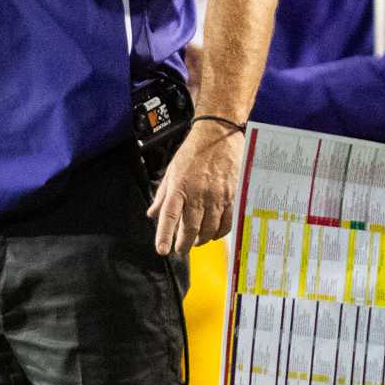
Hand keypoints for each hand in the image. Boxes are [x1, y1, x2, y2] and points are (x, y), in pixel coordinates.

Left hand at [147, 121, 241, 254]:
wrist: (218, 134)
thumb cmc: (194, 152)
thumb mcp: (172, 171)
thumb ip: (163, 195)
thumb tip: (152, 214)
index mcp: (179, 186)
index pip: (169, 216)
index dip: (164, 235)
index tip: (162, 250)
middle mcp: (198, 192)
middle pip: (191, 228)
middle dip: (185, 244)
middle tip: (181, 249)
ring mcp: (217, 195)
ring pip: (210, 229)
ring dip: (202, 240)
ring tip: (197, 241)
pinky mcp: (232, 195)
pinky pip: (227, 222)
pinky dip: (220, 232)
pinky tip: (215, 232)